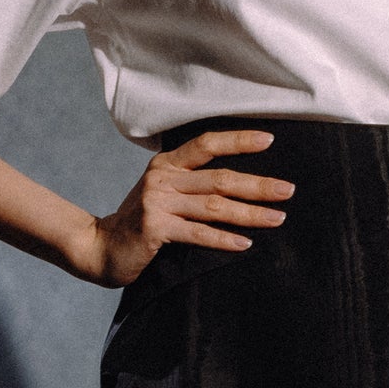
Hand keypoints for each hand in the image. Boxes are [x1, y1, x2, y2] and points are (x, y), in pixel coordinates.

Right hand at [81, 129, 292, 288]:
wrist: (100, 248)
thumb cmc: (140, 222)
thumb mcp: (162, 192)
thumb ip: (190, 183)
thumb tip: (240, 185)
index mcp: (167, 164)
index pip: (207, 144)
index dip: (238, 140)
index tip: (270, 141)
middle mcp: (163, 178)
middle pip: (219, 178)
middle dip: (258, 184)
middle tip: (288, 190)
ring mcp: (158, 202)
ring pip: (214, 206)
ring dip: (250, 213)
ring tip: (277, 218)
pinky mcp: (155, 228)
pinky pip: (198, 233)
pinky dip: (224, 239)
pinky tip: (245, 244)